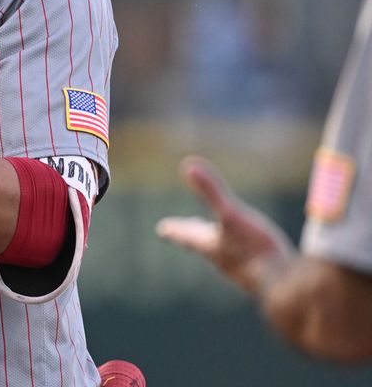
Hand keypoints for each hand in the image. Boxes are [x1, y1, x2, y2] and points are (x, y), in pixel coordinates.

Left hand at [156, 155, 296, 296]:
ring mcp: (242, 270)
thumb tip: (188, 164)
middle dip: (193, 236)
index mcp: (209, 244)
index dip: (175, 228)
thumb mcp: (231, 214)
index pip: (186, 234)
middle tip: (181, 234)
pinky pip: (250, 264)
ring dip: (218, 247)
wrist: (288, 287)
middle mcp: (222, 259)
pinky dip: (245, 256)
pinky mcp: (263, 276)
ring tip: (216, 244)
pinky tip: (256, 257)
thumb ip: (211, 191)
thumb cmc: (255, 249)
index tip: (162, 228)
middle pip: (202, 245)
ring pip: (225, 256)